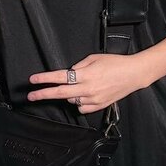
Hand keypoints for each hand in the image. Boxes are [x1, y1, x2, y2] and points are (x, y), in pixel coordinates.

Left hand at [28, 53, 156, 113]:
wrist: (133, 74)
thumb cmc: (115, 63)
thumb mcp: (94, 58)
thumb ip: (78, 66)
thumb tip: (68, 73)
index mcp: (86, 75)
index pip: (60, 77)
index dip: (44, 79)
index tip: (33, 80)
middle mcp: (88, 89)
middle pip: (60, 93)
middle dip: (43, 94)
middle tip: (31, 96)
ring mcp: (93, 99)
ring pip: (71, 100)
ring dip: (68, 94)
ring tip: (76, 86)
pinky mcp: (99, 106)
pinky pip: (81, 107)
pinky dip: (78, 102)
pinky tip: (83, 95)